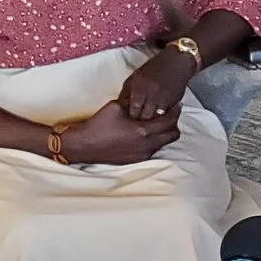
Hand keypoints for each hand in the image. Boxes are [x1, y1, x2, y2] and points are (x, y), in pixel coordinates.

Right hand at [60, 99, 180, 165]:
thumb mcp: (116, 107)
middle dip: (174, 123)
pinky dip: (154, 140)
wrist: (84, 146)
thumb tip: (144, 101)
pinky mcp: (137, 159)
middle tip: (169, 114)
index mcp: (143, 130)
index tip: (176, 104)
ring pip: (164, 143)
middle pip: (173, 134)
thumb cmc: (98, 125)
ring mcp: (143, 154)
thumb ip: (134, 104)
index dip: (175, 111)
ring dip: (164, 132)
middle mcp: (147, 145)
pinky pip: (153, 149)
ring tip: (156, 123)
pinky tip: (144, 133)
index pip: (170, 121)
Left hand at [118, 46, 196, 122]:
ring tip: (147, 120)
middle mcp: (152, 95)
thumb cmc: (154, 68)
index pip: (133, 111)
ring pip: (155, 119)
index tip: (128, 119)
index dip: (130, 117)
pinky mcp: (174, 103)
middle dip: (140, 120)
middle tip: (137, 122)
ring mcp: (164, 100)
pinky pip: (166, 115)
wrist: (177, 62)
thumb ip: (126, 92)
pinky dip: (161, 117)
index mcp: (139, 88)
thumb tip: (120, 106)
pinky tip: (158, 115)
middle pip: (144, 117)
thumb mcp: (135, 77)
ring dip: (151, 120)